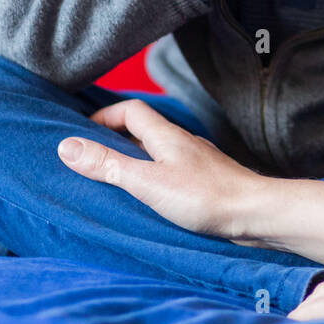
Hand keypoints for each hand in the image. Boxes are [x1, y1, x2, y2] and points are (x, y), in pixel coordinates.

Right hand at [56, 99, 260, 240]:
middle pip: (143, 130)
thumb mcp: (146, 182)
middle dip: (115, 138)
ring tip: (114, 181)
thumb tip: (67, 146)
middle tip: (91, 158)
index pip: (131, 110)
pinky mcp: (207, 182)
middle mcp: (182, 143)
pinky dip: (154, 177)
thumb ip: (108, 165)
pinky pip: (172, 171)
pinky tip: (151, 199)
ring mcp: (197, 162)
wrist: (257, 214)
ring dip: (135, 160)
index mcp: (166, 136)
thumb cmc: (205, 197)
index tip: (83, 133)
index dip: (105, 116)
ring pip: (159, 152)